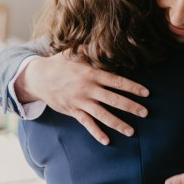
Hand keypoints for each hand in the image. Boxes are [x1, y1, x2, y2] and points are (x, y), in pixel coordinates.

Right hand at [15, 50, 148, 144]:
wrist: (38, 77)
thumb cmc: (61, 63)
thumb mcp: (75, 52)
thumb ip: (92, 50)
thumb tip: (108, 43)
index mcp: (92, 74)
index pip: (117, 81)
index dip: (132, 87)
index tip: (146, 93)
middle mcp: (88, 89)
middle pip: (113, 99)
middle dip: (130, 107)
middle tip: (145, 113)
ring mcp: (80, 102)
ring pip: (102, 115)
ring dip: (117, 123)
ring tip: (131, 131)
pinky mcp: (73, 111)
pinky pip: (86, 124)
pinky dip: (96, 133)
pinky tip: (107, 141)